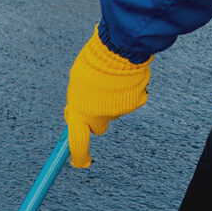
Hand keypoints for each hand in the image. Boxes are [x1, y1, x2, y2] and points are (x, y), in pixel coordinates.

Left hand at [63, 27, 150, 167]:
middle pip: (98, 127)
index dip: (79, 156)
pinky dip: (127, 92)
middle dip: (96, 118)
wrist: (118, 47)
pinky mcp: (135, 102)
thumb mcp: (76, 83)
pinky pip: (129, 101)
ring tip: (109, 78)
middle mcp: (100, 116)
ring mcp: (119, 111)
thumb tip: (76, 116)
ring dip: (111, 99)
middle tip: (95, 99)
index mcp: (81, 112)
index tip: (81, 162)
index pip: (78, 143)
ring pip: (114, 111)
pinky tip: (124, 78)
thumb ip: (77, 102)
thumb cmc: (92, 62)